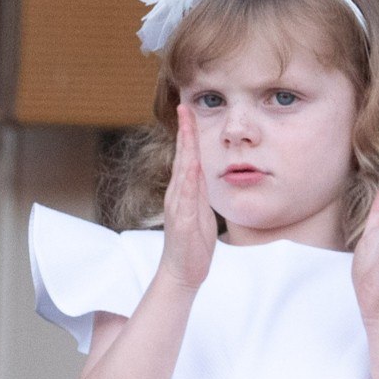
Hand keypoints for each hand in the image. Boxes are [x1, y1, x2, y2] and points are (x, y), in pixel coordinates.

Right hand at [157, 104, 216, 291]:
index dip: (188, 133)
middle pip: (182, 157)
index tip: (188, 111)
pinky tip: (191, 166)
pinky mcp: (181, 221)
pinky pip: (185, 198)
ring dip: (185, 148)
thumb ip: (198, 191)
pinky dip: (188, 180)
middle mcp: (177, 194)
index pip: (187, 156)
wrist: (182, 271)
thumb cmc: (193, 243)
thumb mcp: (200, 211)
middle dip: (184, 131)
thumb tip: (201, 171)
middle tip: (184, 107)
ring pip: (183, 172)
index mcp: (184, 190)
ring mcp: (177, 207)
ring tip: (186, 127)